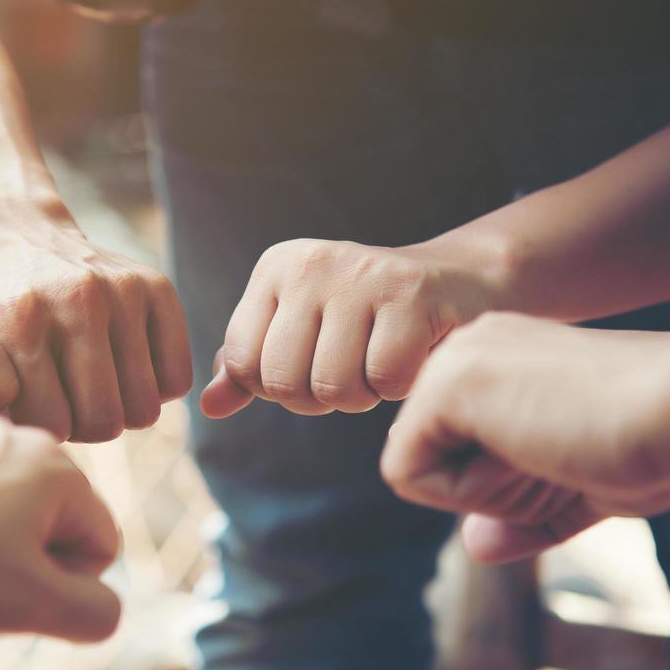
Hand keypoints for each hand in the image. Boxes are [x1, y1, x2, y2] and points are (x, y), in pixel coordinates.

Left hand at [0, 225, 192, 441]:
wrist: (10, 229)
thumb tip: (37, 462)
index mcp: (19, 322)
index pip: (54, 427)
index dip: (47, 431)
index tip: (37, 413)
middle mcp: (76, 301)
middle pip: (105, 423)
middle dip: (88, 428)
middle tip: (72, 408)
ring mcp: (121, 291)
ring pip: (144, 409)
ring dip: (122, 412)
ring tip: (98, 391)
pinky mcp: (156, 286)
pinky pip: (177, 379)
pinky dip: (157, 389)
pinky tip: (128, 371)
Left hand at [202, 237, 500, 418]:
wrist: (462, 284)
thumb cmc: (370, 319)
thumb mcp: (302, 334)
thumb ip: (251, 370)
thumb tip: (208, 407)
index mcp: (276, 268)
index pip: (244, 364)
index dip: (280, 388)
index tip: (314, 366)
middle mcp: (312, 262)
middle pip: (285, 383)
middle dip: (320, 399)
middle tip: (353, 369)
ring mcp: (362, 275)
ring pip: (333, 388)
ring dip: (362, 396)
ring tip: (380, 360)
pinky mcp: (411, 295)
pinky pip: (383, 381)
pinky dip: (399, 387)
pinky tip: (413, 355)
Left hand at [380, 313, 669, 561]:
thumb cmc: (659, 446)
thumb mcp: (583, 486)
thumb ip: (525, 515)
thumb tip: (473, 546)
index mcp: (500, 358)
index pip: (454, 450)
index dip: (506, 487)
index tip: (568, 456)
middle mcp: (468, 349)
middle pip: (431, 461)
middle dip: (493, 491)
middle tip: (560, 457)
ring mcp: (451, 362)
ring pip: (415, 469)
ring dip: (485, 493)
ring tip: (548, 452)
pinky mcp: (442, 386)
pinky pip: (406, 474)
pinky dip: (466, 493)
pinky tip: (527, 455)